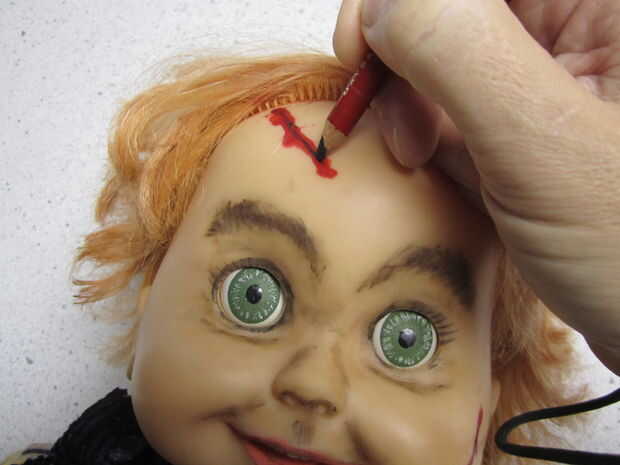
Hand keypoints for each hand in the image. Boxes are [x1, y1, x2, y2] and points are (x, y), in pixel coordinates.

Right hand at [333, 0, 619, 373]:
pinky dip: (430, 129)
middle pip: (458, 8)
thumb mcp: (545, 146)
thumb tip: (382, 4)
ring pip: (450, 54)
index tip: (361, 48)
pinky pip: (459, 103)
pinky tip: (430, 161)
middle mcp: (588, 26)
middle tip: (378, 105)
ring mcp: (559, 77)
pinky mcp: (536, 120)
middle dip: (404, 52)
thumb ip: (460, 54)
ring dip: (410, 97)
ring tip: (411, 151)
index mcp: (609, 5)